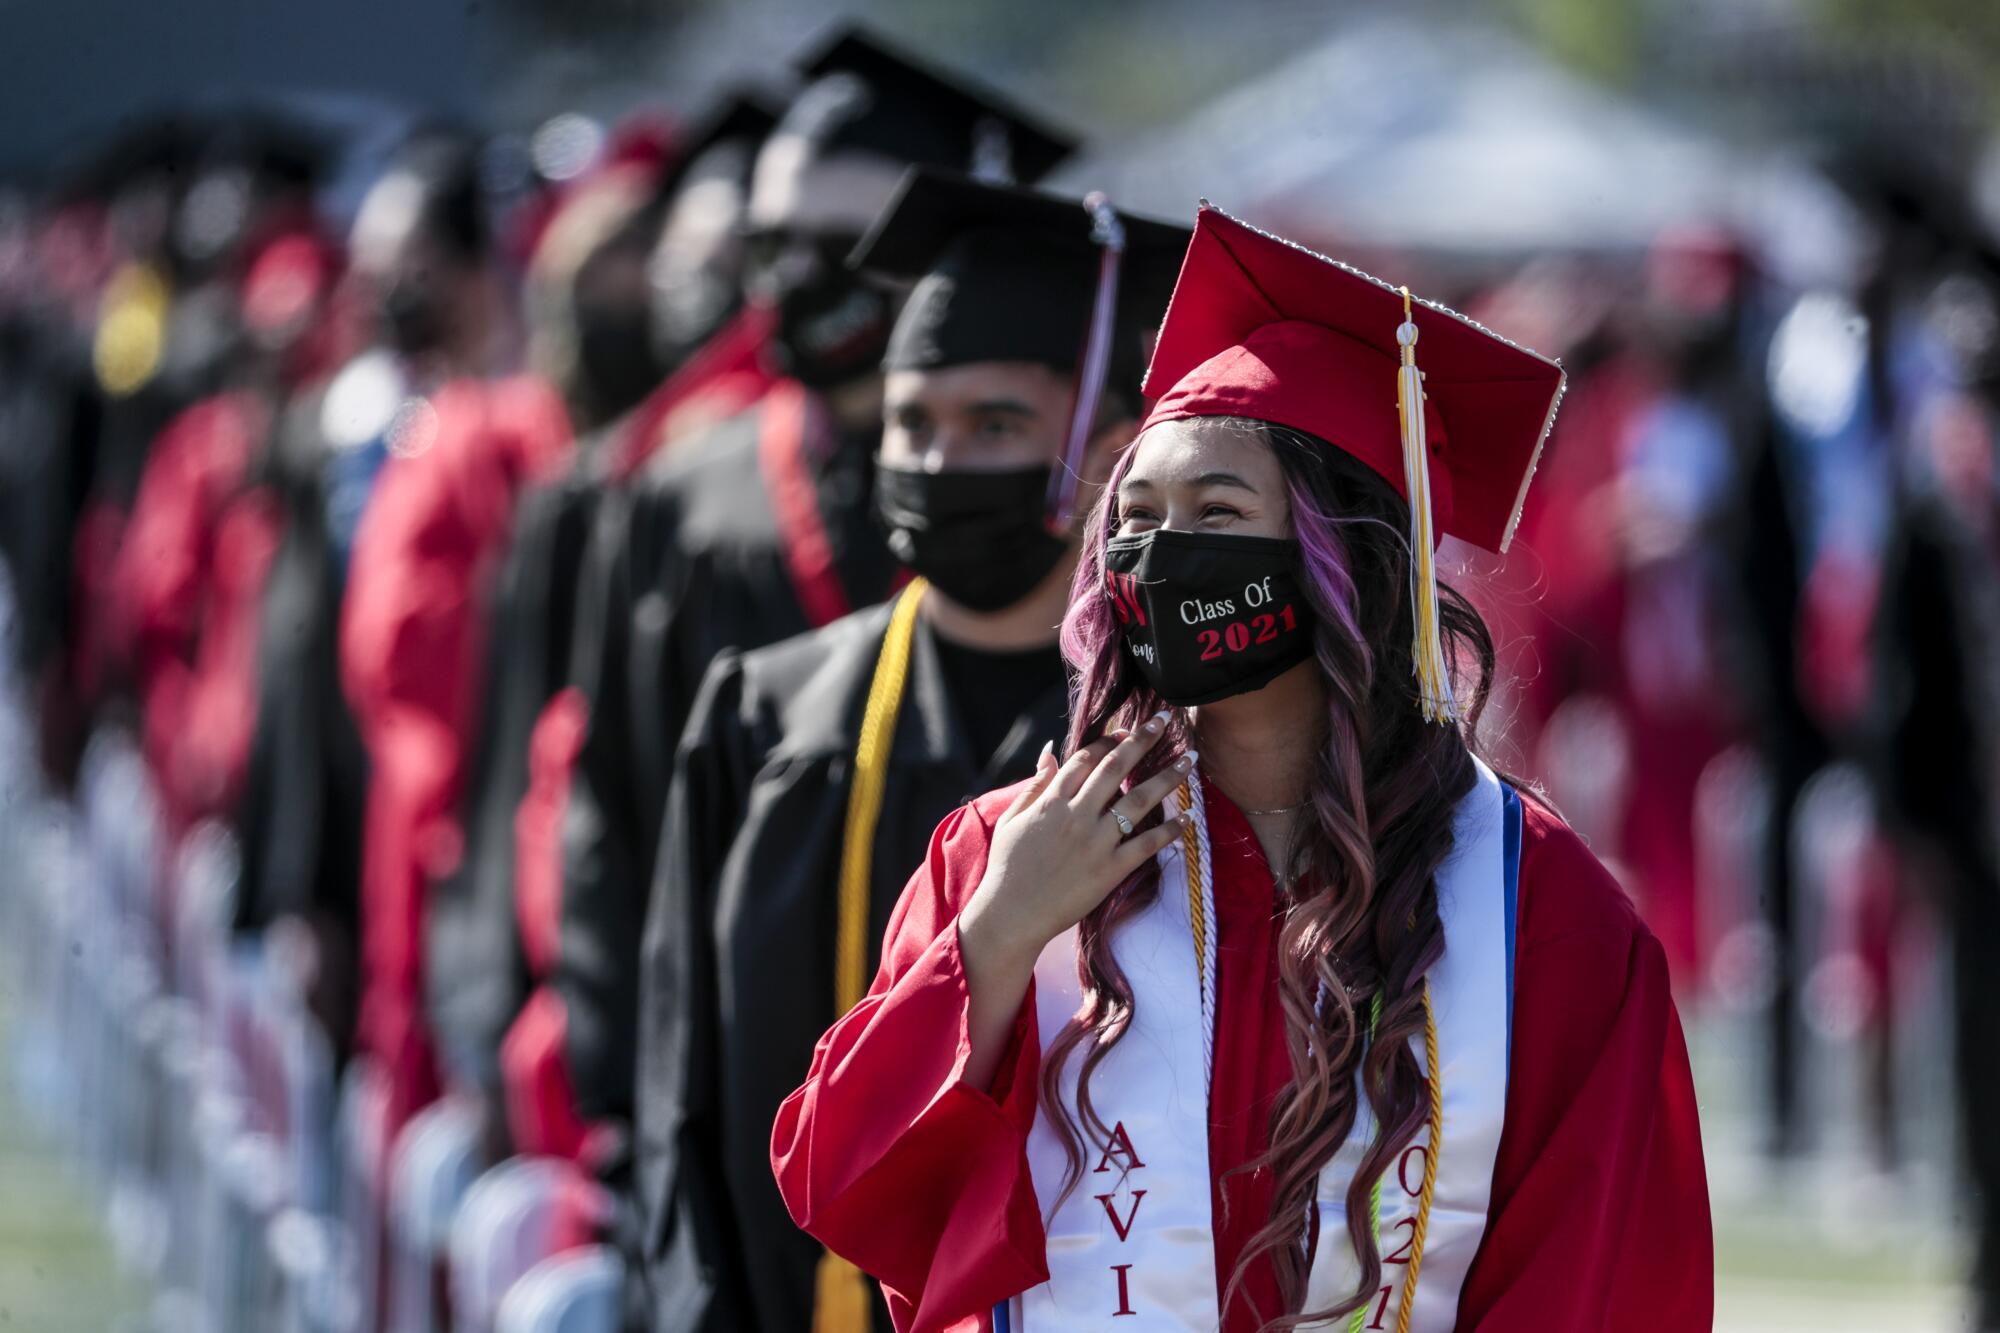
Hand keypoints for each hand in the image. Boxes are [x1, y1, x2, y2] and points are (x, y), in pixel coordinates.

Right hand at [960, 712, 1195, 971]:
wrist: (1011, 913)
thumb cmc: (1007, 867)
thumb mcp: (1013, 819)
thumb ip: (1035, 785)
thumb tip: (1051, 752)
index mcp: (1052, 801)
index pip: (1086, 759)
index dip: (1110, 740)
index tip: (1128, 728)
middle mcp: (1077, 815)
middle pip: (1117, 768)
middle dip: (1143, 741)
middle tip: (1164, 722)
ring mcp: (1096, 842)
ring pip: (1139, 801)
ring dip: (1168, 778)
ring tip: (1190, 761)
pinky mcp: (1110, 870)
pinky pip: (1146, 844)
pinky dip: (1169, 830)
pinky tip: (1187, 817)